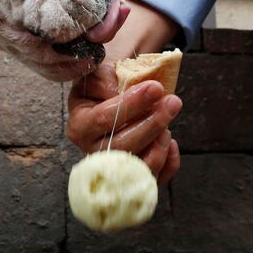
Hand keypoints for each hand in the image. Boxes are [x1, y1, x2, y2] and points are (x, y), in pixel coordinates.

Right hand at [67, 64, 181, 183]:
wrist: (109, 99)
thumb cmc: (103, 88)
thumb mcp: (98, 75)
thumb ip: (107, 80)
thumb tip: (127, 89)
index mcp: (79, 126)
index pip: (103, 119)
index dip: (132, 104)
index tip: (155, 88)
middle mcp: (93, 151)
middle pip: (123, 146)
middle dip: (152, 123)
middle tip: (172, 102)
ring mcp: (113, 169)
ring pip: (139, 166)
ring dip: (160, 143)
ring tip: (168, 120)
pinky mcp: (134, 177)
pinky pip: (154, 177)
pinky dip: (168, 162)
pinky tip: (170, 141)